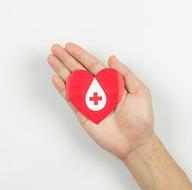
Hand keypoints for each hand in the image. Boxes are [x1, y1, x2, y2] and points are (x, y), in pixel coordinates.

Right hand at [47, 42, 154, 158]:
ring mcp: (88, 101)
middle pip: (78, 70)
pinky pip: (70, 98)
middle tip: (55, 48)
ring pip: (72, 82)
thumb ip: (124, 74)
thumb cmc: (140, 118)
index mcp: (111, 82)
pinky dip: (62, 88)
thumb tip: (112, 58)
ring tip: (51, 59)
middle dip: (66, 59)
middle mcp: (98, 89)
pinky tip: (55, 78)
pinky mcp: (82, 113)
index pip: (92, 65)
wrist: (134, 141)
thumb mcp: (140, 91)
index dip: (80, 55)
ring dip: (61, 70)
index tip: (69, 46)